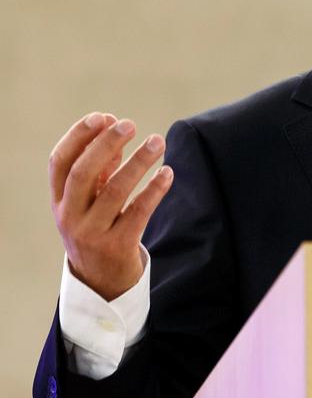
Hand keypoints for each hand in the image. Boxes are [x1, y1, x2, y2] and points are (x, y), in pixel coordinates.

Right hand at [49, 112, 173, 300]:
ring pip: (115, 191)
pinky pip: (138, 212)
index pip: (60, 162)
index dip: (78, 136)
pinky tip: (167, 172)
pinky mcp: (117, 246)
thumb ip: (100, 168)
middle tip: (130, 124)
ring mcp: (92, 233)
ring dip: (138, 162)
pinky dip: (154, 189)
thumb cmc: (98, 228)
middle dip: (106, 145)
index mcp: (59, 201)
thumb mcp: (90, 201)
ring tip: (158, 141)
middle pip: (83, 173)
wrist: (102, 282)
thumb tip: (113, 128)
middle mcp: (70, 216)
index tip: (102, 116)